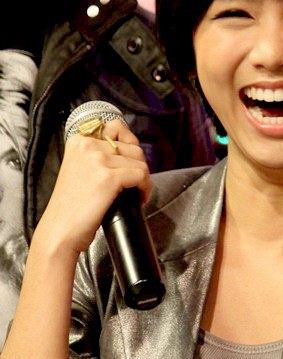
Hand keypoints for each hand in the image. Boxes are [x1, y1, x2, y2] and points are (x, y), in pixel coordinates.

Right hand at [35, 120, 151, 256]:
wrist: (60, 230)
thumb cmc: (71, 206)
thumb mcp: (79, 170)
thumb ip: (97, 156)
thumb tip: (127, 152)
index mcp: (79, 141)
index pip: (116, 127)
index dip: (130, 144)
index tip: (132, 160)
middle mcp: (88, 145)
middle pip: (132, 147)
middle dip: (138, 166)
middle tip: (135, 183)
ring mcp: (98, 160)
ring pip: (140, 162)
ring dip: (143, 179)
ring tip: (136, 193)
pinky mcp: (108, 177)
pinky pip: (141, 175)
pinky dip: (145, 188)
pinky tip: (139, 199)